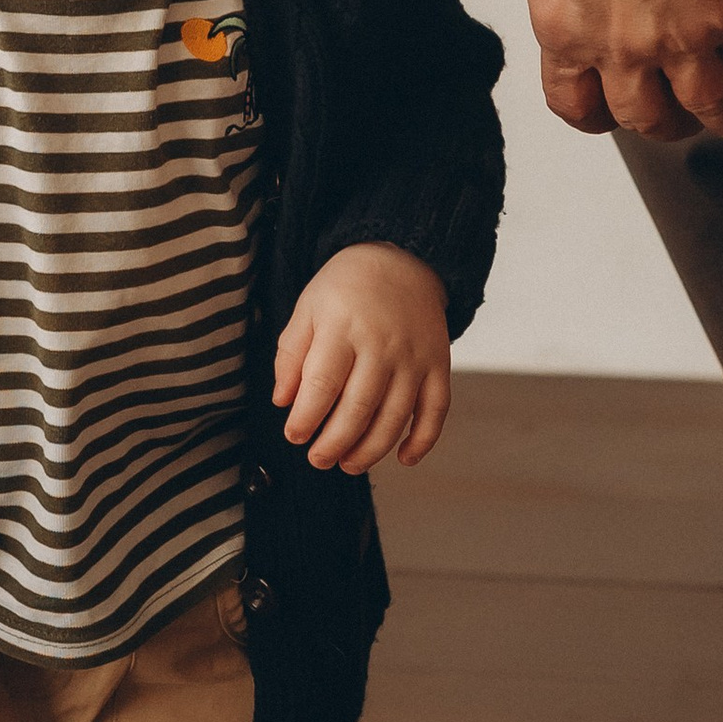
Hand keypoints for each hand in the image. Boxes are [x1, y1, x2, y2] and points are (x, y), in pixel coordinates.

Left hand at [272, 242, 451, 472]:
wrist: (403, 257)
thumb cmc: (347, 287)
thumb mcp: (308, 308)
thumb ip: (291, 354)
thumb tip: (283, 402)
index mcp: (343, 326)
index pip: (322, 383)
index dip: (306, 418)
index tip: (294, 436)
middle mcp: (382, 343)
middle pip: (359, 407)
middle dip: (334, 443)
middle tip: (318, 460)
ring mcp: (415, 356)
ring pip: (395, 416)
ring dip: (371, 450)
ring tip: (348, 464)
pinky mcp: (439, 364)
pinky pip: (436, 410)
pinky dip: (423, 440)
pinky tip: (403, 458)